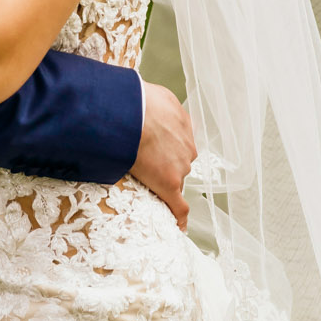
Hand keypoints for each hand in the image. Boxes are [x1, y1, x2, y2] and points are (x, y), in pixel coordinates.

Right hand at [129, 82, 195, 231]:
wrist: (133, 113)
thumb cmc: (140, 100)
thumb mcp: (156, 94)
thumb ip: (160, 105)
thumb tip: (150, 105)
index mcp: (183, 125)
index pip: (178, 142)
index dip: (167, 148)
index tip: (160, 151)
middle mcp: (186, 147)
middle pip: (177, 161)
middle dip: (164, 162)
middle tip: (143, 160)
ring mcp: (179, 167)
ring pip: (174, 178)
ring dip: (162, 179)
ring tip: (142, 179)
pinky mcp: (169, 184)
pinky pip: (178, 205)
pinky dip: (179, 216)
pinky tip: (178, 226)